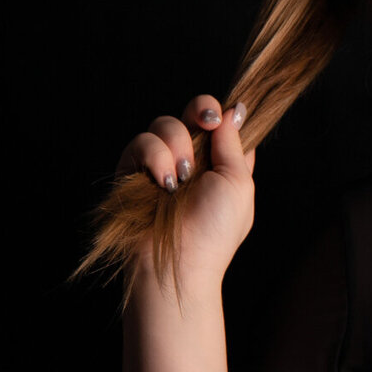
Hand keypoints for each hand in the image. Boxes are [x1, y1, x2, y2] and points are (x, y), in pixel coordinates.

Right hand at [118, 94, 256, 287]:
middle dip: (200, 110)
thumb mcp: (238, 183)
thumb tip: (235, 109)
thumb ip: (234, 144)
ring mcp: (162, 164)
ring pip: (164, 123)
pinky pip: (140, 142)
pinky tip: (163, 181)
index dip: (221, 112)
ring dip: (177, 144)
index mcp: (221, 162)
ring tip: (181, 177)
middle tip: (205, 122)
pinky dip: (154, 157)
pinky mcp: (133, 172)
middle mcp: (193, 159)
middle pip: (192, 112)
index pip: (220, 121)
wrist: (179, 262)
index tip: (222, 116)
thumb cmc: (215, 230)